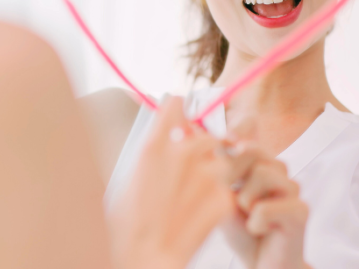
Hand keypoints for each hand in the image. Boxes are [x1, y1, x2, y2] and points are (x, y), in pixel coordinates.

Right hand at [108, 97, 234, 268]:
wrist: (146, 257)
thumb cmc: (129, 227)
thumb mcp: (129, 179)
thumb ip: (152, 155)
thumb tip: (162, 145)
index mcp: (153, 146)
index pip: (175, 105)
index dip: (180, 110)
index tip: (183, 115)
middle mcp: (182, 153)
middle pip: (207, 135)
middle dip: (204, 148)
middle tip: (196, 168)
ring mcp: (206, 175)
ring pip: (223, 159)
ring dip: (217, 172)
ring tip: (201, 195)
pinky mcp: (223, 197)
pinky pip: (229, 188)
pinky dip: (223, 197)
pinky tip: (206, 213)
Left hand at [221, 142, 308, 268]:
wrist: (264, 265)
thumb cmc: (243, 231)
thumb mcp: (223, 200)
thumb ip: (221, 175)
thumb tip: (219, 146)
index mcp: (261, 164)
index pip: (243, 142)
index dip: (227, 145)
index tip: (217, 150)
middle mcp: (279, 172)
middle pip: (252, 151)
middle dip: (231, 173)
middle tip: (231, 199)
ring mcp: (293, 189)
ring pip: (262, 174)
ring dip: (245, 201)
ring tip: (250, 217)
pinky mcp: (301, 211)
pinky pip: (265, 208)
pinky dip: (255, 224)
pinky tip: (262, 230)